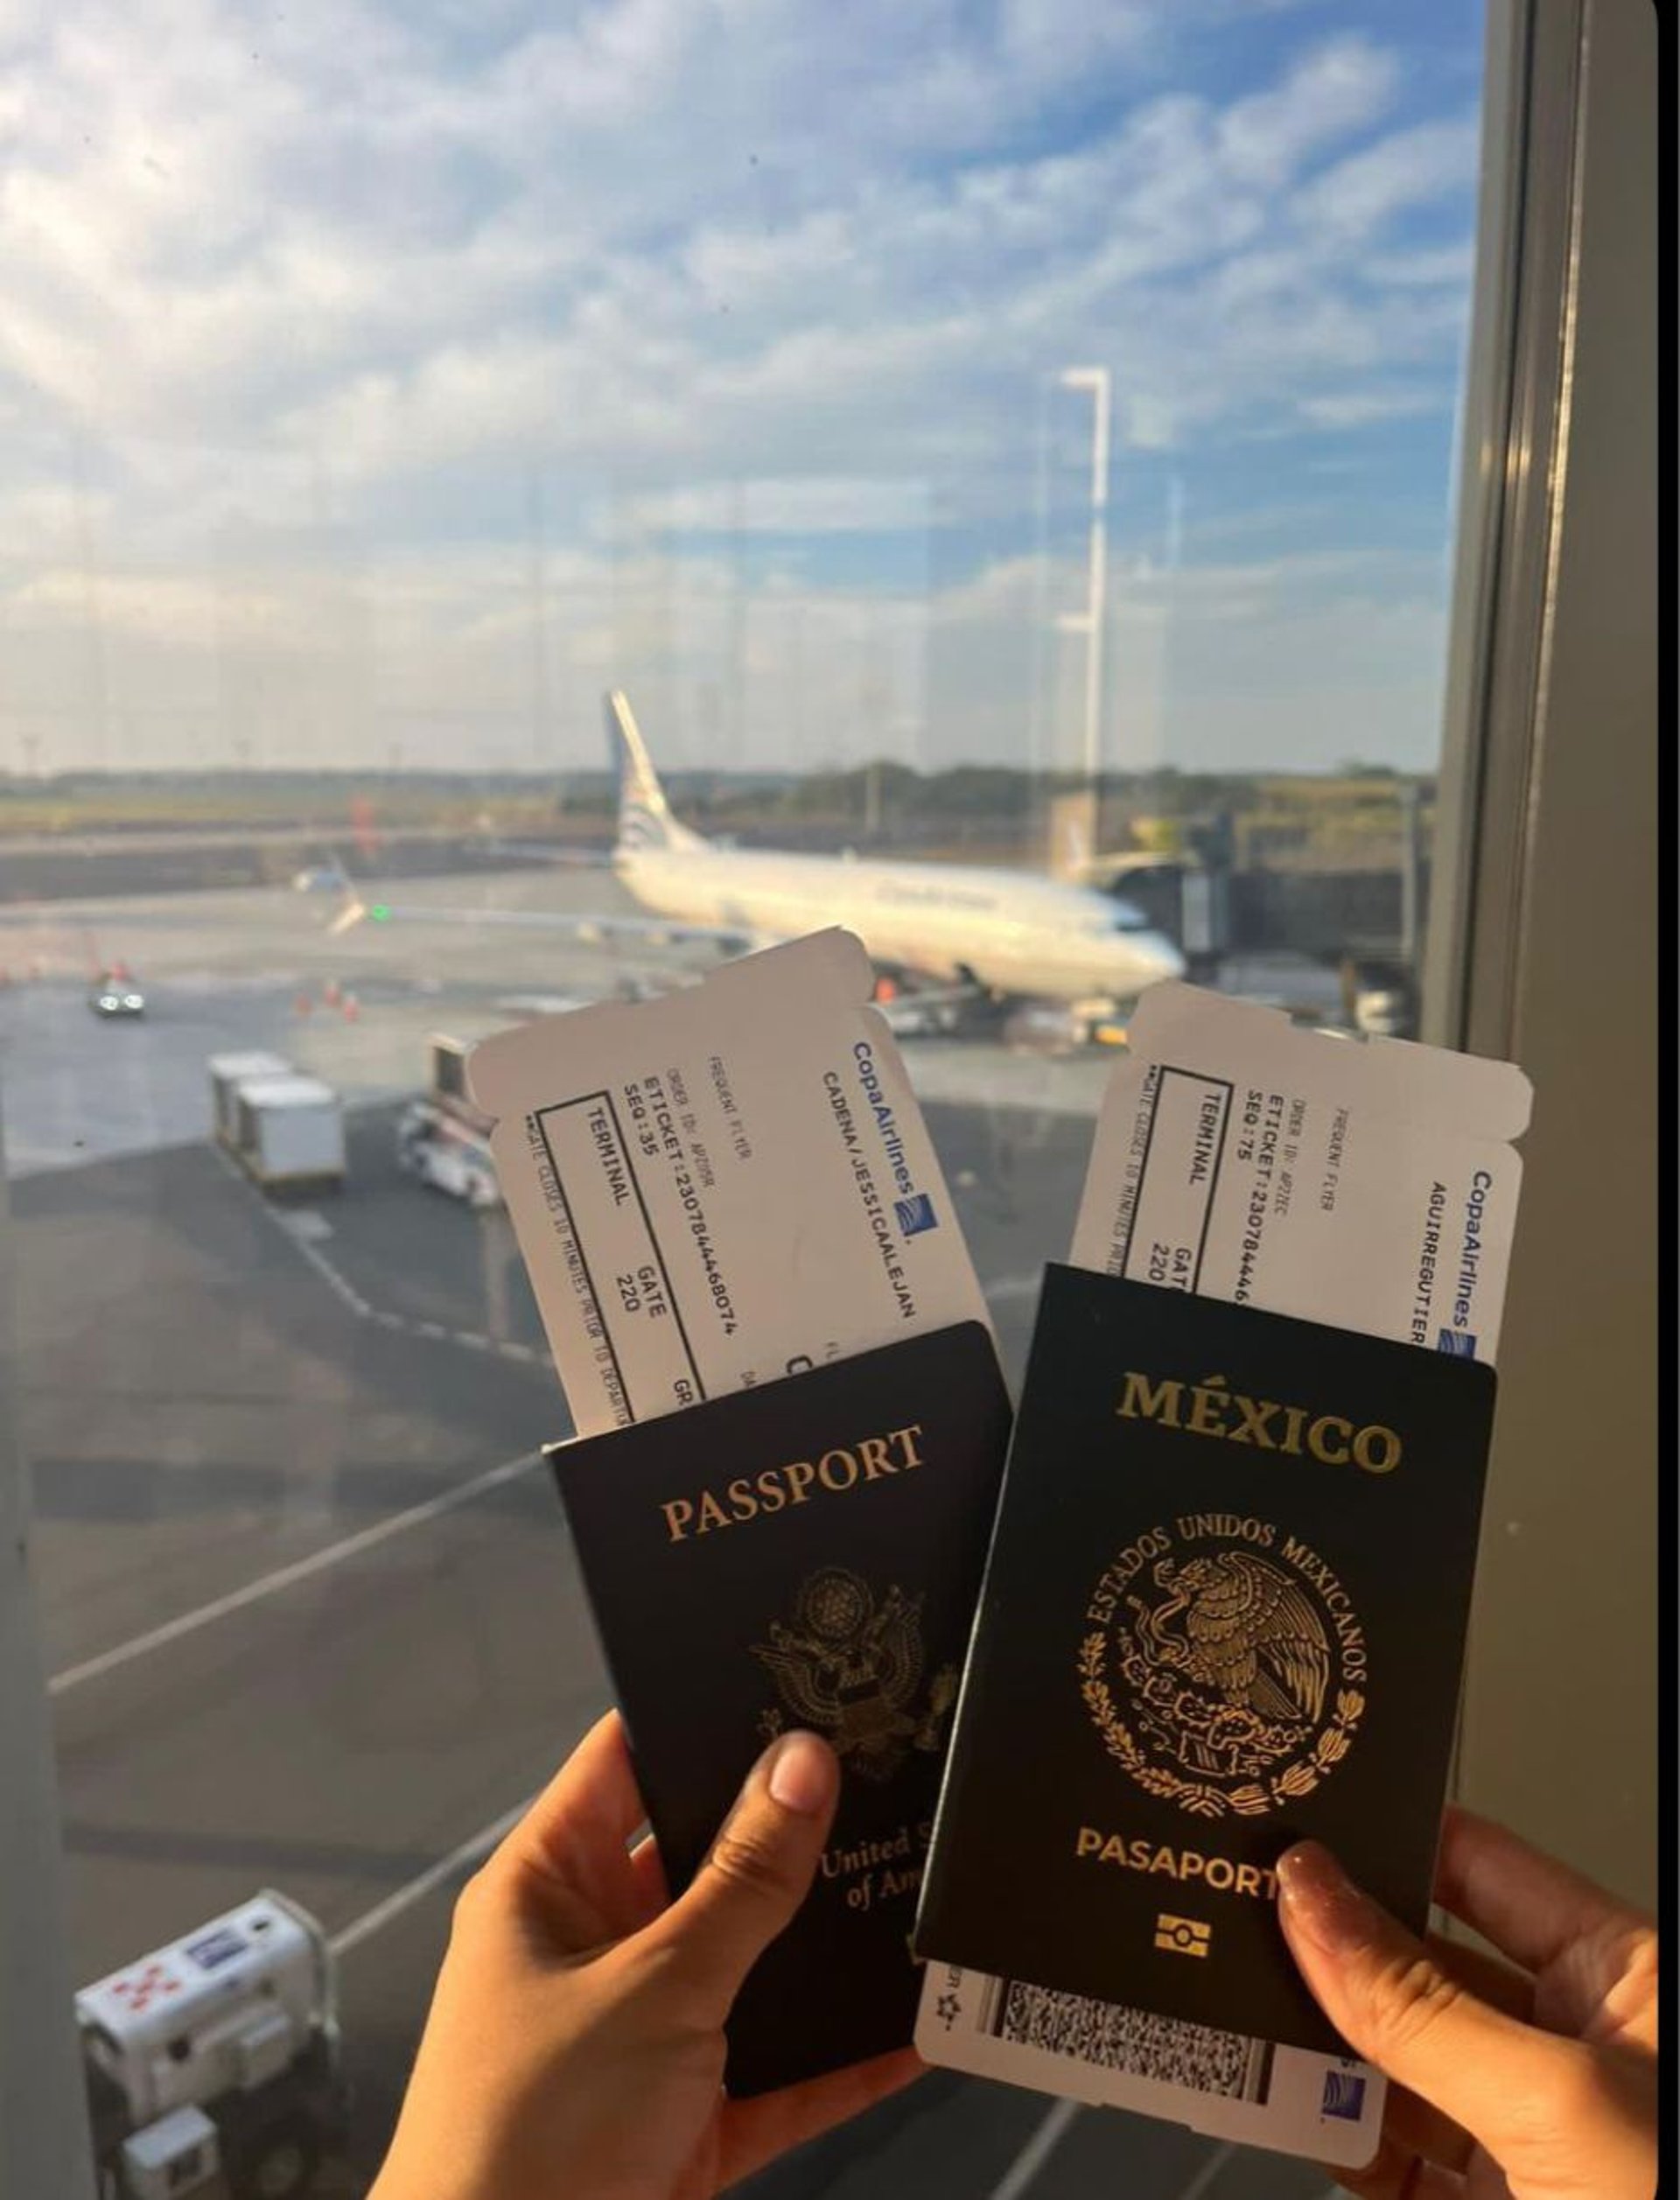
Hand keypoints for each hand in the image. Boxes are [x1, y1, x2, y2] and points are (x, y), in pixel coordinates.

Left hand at [370, 1713, 921, 2199]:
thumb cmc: (533, 2126)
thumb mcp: (652, 1985)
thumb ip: (739, 1881)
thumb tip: (803, 1760)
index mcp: (550, 1886)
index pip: (628, 1761)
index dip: (704, 1711)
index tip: (798, 1671)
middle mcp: (595, 1947)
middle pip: (705, 1860)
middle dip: (792, 1829)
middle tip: (893, 1766)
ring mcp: (644, 2037)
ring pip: (752, 1966)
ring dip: (826, 1946)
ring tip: (924, 1879)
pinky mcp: (687, 2123)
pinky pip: (780, 2075)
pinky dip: (843, 2059)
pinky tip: (920, 2029)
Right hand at [1277, 1806, 1657, 2198]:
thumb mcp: (1553, 2106)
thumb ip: (1420, 2004)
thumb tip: (1312, 1895)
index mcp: (1618, 1979)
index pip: (1475, 1866)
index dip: (1384, 1839)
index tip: (1289, 1826)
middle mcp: (1570, 2045)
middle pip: (1417, 1961)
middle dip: (1327, 1950)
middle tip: (1234, 1924)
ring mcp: (1522, 2134)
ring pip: (1391, 2061)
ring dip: (1316, 2048)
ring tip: (1244, 2024)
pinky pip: (1386, 2153)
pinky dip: (1330, 2133)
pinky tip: (1293, 2111)